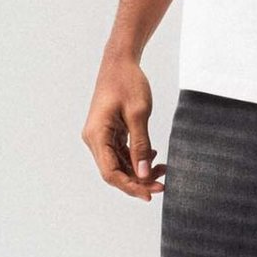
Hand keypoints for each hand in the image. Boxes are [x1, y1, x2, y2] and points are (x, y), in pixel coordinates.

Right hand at [80, 49, 164, 200]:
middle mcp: (94, 139)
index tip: (150, 193)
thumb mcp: (138, 113)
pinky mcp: (108, 133)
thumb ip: (141, 145)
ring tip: (163, 170)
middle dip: (138, 181)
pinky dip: (136, 158)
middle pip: (114, 172)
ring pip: (118, 164)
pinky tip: (153, 156)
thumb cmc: (127, 82)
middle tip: (162, 185)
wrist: (119, 62)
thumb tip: (145, 173)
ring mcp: (100, 136)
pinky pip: (121, 153)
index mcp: (97, 135)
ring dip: (139, 170)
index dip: (130, 186)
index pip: (110, 172)